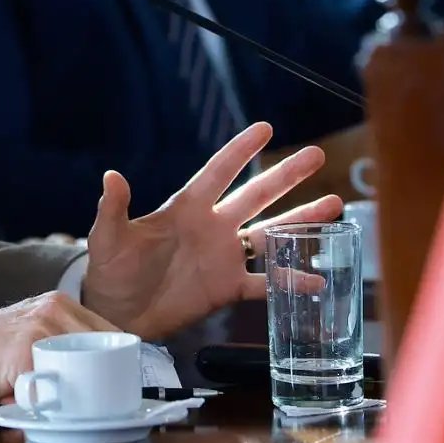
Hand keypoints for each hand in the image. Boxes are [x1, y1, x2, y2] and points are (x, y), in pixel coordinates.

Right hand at [0, 291, 121, 407]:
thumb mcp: (32, 337)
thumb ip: (61, 348)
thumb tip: (100, 381)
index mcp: (60, 304)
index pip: (110, 333)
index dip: (117, 362)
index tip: (118, 384)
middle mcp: (55, 309)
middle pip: (105, 352)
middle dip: (102, 383)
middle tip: (94, 404)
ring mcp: (43, 328)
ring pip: (83, 372)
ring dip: (73, 396)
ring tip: (47, 400)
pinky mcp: (28, 352)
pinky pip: (52, 390)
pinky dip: (44, 405)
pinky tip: (23, 401)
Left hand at [79, 122, 342, 340]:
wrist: (116, 314)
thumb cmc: (110, 270)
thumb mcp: (108, 238)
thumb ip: (114, 209)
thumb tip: (111, 176)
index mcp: (186, 208)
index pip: (218, 172)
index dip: (240, 150)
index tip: (265, 128)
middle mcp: (213, 227)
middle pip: (256, 196)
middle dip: (286, 176)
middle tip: (315, 155)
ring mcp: (224, 256)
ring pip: (271, 234)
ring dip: (302, 221)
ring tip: (335, 205)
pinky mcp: (228, 287)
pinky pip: (266, 283)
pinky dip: (291, 282)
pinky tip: (318, 281)